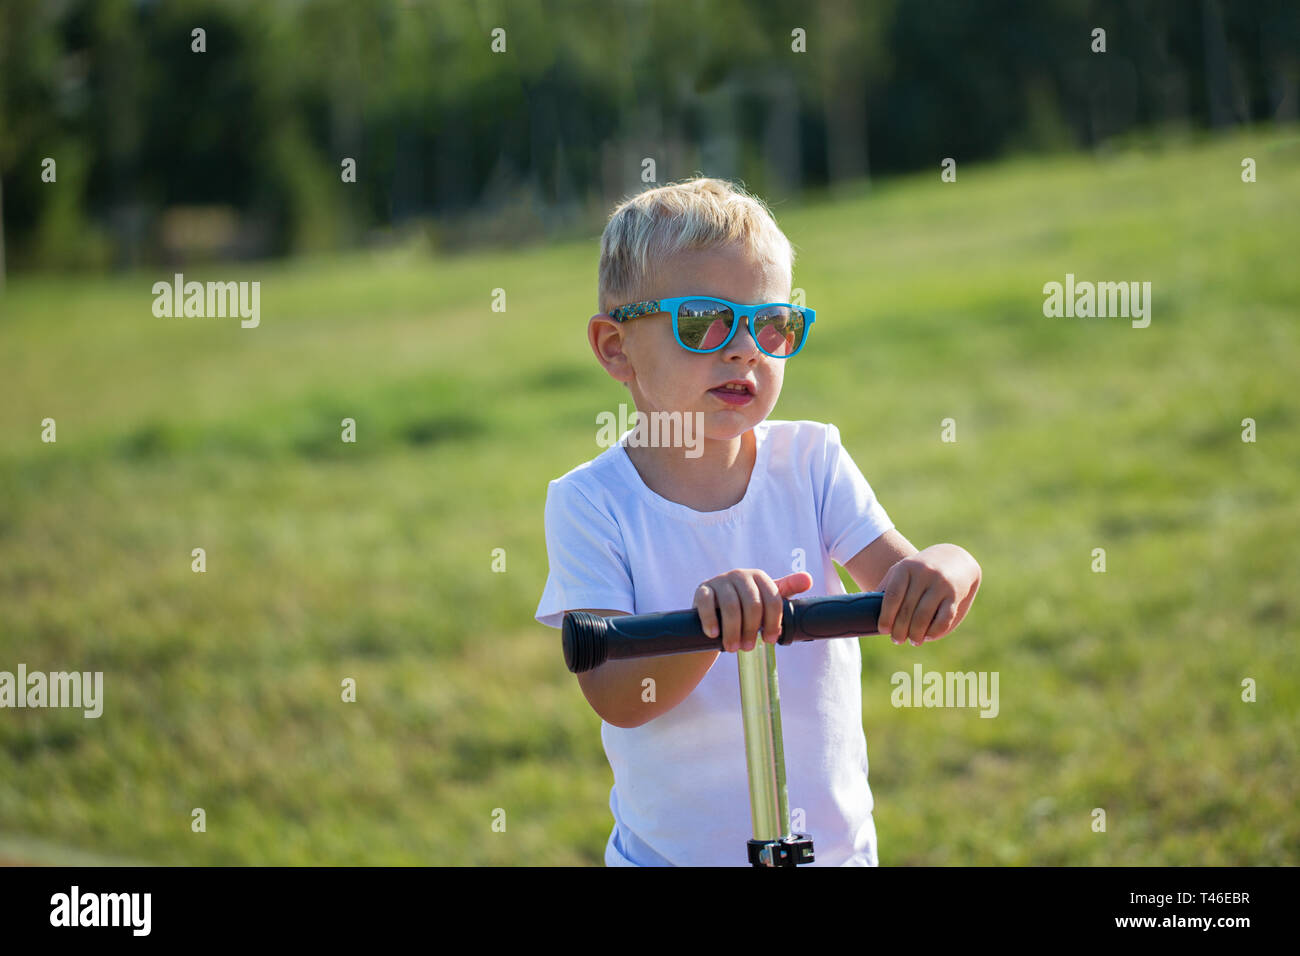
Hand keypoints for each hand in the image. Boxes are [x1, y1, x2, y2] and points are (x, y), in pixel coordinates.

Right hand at [694, 569, 813, 653]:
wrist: (715, 612)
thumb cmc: (746, 607)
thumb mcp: (767, 600)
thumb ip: (788, 590)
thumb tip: (808, 579)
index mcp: (760, 577)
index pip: (772, 599)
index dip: (773, 622)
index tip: (770, 640)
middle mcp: (741, 575)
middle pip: (752, 604)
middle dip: (752, 629)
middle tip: (749, 647)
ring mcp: (720, 581)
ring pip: (730, 606)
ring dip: (733, 631)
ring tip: (733, 647)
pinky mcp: (702, 589)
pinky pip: (706, 603)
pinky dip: (711, 620)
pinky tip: (714, 634)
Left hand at [877, 544, 979, 645]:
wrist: (955, 558)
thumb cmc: (920, 571)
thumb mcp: (903, 571)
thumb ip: (887, 589)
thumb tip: (867, 613)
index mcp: (906, 568)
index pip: (892, 596)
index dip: (886, 616)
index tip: (883, 630)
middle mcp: (924, 574)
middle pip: (907, 609)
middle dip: (900, 629)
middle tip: (896, 640)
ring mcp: (940, 584)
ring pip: (924, 615)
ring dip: (916, 633)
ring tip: (913, 641)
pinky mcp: (955, 595)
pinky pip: (944, 618)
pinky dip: (934, 631)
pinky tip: (928, 636)